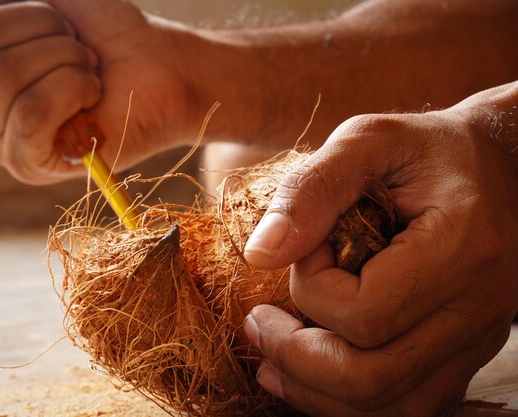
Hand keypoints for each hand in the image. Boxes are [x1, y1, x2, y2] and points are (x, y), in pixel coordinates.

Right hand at [0, 0, 199, 183]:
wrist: (162, 71)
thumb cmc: (111, 33)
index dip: (16, 5)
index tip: (60, 21)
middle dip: (45, 31)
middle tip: (81, 50)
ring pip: (0, 77)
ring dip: (64, 61)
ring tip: (90, 72)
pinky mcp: (26, 164)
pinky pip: (29, 115)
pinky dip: (71, 92)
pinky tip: (92, 96)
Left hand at [242, 84, 517, 415]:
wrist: (495, 169)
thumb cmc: (425, 151)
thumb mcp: (367, 141)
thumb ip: (311, 190)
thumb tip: (259, 254)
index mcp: (461, 247)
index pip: (364, 312)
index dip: (310, 289)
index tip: (304, 252)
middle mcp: (477, 307)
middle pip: (372, 377)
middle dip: (295, 357)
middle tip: (257, 323)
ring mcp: (476, 340)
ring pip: (389, 406)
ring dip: (315, 392)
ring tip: (270, 358)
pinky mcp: (464, 355)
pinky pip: (406, 406)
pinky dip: (347, 401)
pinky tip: (308, 376)